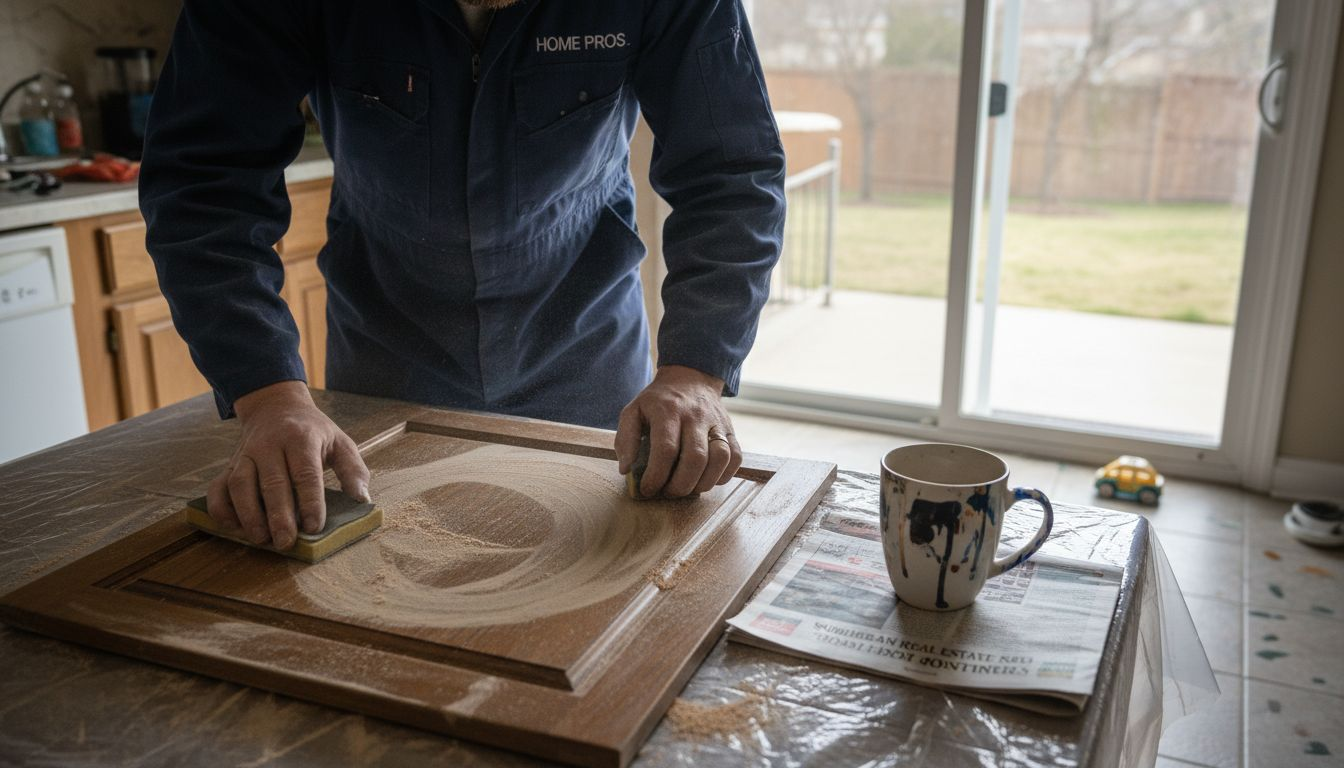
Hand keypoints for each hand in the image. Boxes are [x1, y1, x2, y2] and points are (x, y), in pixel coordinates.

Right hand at [206, 381, 369, 548]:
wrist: (275, 406)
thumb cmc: (312, 431)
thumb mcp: (340, 442)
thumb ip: (353, 470)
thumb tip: (362, 499)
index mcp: (301, 438)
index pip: (305, 472)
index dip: (310, 501)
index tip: (314, 527)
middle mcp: (269, 444)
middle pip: (272, 482)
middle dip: (278, 515)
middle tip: (286, 542)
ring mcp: (246, 454)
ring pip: (240, 484)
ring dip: (248, 514)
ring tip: (261, 539)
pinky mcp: (230, 464)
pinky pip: (218, 487)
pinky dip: (221, 508)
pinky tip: (234, 527)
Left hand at [615, 365, 742, 497]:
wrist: (691, 378)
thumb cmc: (658, 401)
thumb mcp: (633, 411)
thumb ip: (626, 439)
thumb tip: (627, 469)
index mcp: (668, 411)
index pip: (666, 449)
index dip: (656, 476)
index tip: (648, 489)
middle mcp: (696, 416)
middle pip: (696, 458)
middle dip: (680, 485)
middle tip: (668, 493)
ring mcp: (717, 422)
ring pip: (720, 458)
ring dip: (704, 483)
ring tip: (688, 489)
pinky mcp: (730, 430)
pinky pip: (735, 457)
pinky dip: (723, 476)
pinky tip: (706, 479)